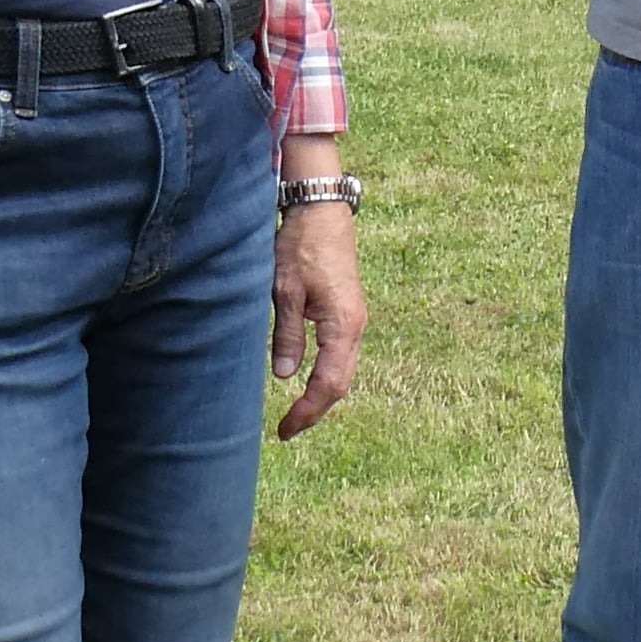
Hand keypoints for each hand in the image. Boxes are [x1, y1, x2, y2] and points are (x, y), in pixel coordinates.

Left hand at [273, 199, 364, 437]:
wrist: (322, 211)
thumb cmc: (302, 246)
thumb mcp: (285, 290)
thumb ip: (288, 334)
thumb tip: (285, 376)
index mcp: (343, 325)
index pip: (328, 384)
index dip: (307, 411)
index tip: (285, 430)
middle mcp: (356, 327)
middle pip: (341, 384)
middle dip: (315, 410)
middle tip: (287, 430)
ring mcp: (354, 320)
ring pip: (343, 371)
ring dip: (321, 394)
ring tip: (295, 413)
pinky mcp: (347, 312)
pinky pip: (341, 355)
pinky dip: (325, 375)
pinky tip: (307, 381)